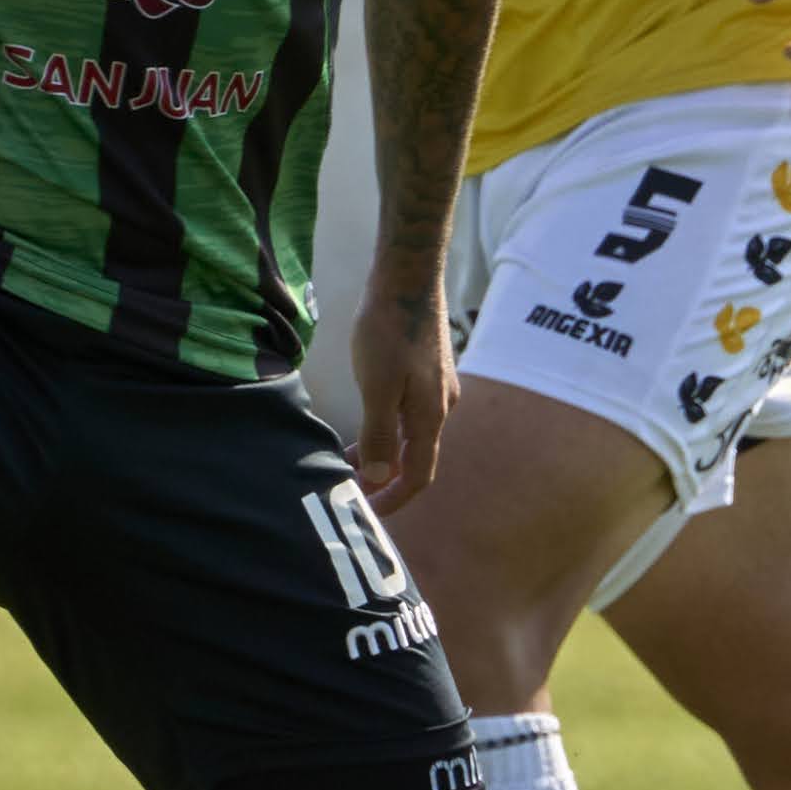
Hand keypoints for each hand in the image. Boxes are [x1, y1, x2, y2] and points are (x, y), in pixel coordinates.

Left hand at [343, 258, 453, 511]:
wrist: (407, 277)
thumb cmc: (389, 328)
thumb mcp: (377, 385)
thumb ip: (380, 433)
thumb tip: (380, 477)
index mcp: (431, 416)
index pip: (419, 475)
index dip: (394, 499)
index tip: (367, 512)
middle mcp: (440, 407)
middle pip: (416, 459)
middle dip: (386, 479)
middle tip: (351, 488)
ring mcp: (436, 388)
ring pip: (411, 436)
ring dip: (383, 453)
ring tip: (349, 460)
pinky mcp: (426, 371)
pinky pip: (408, 414)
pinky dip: (387, 429)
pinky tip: (365, 423)